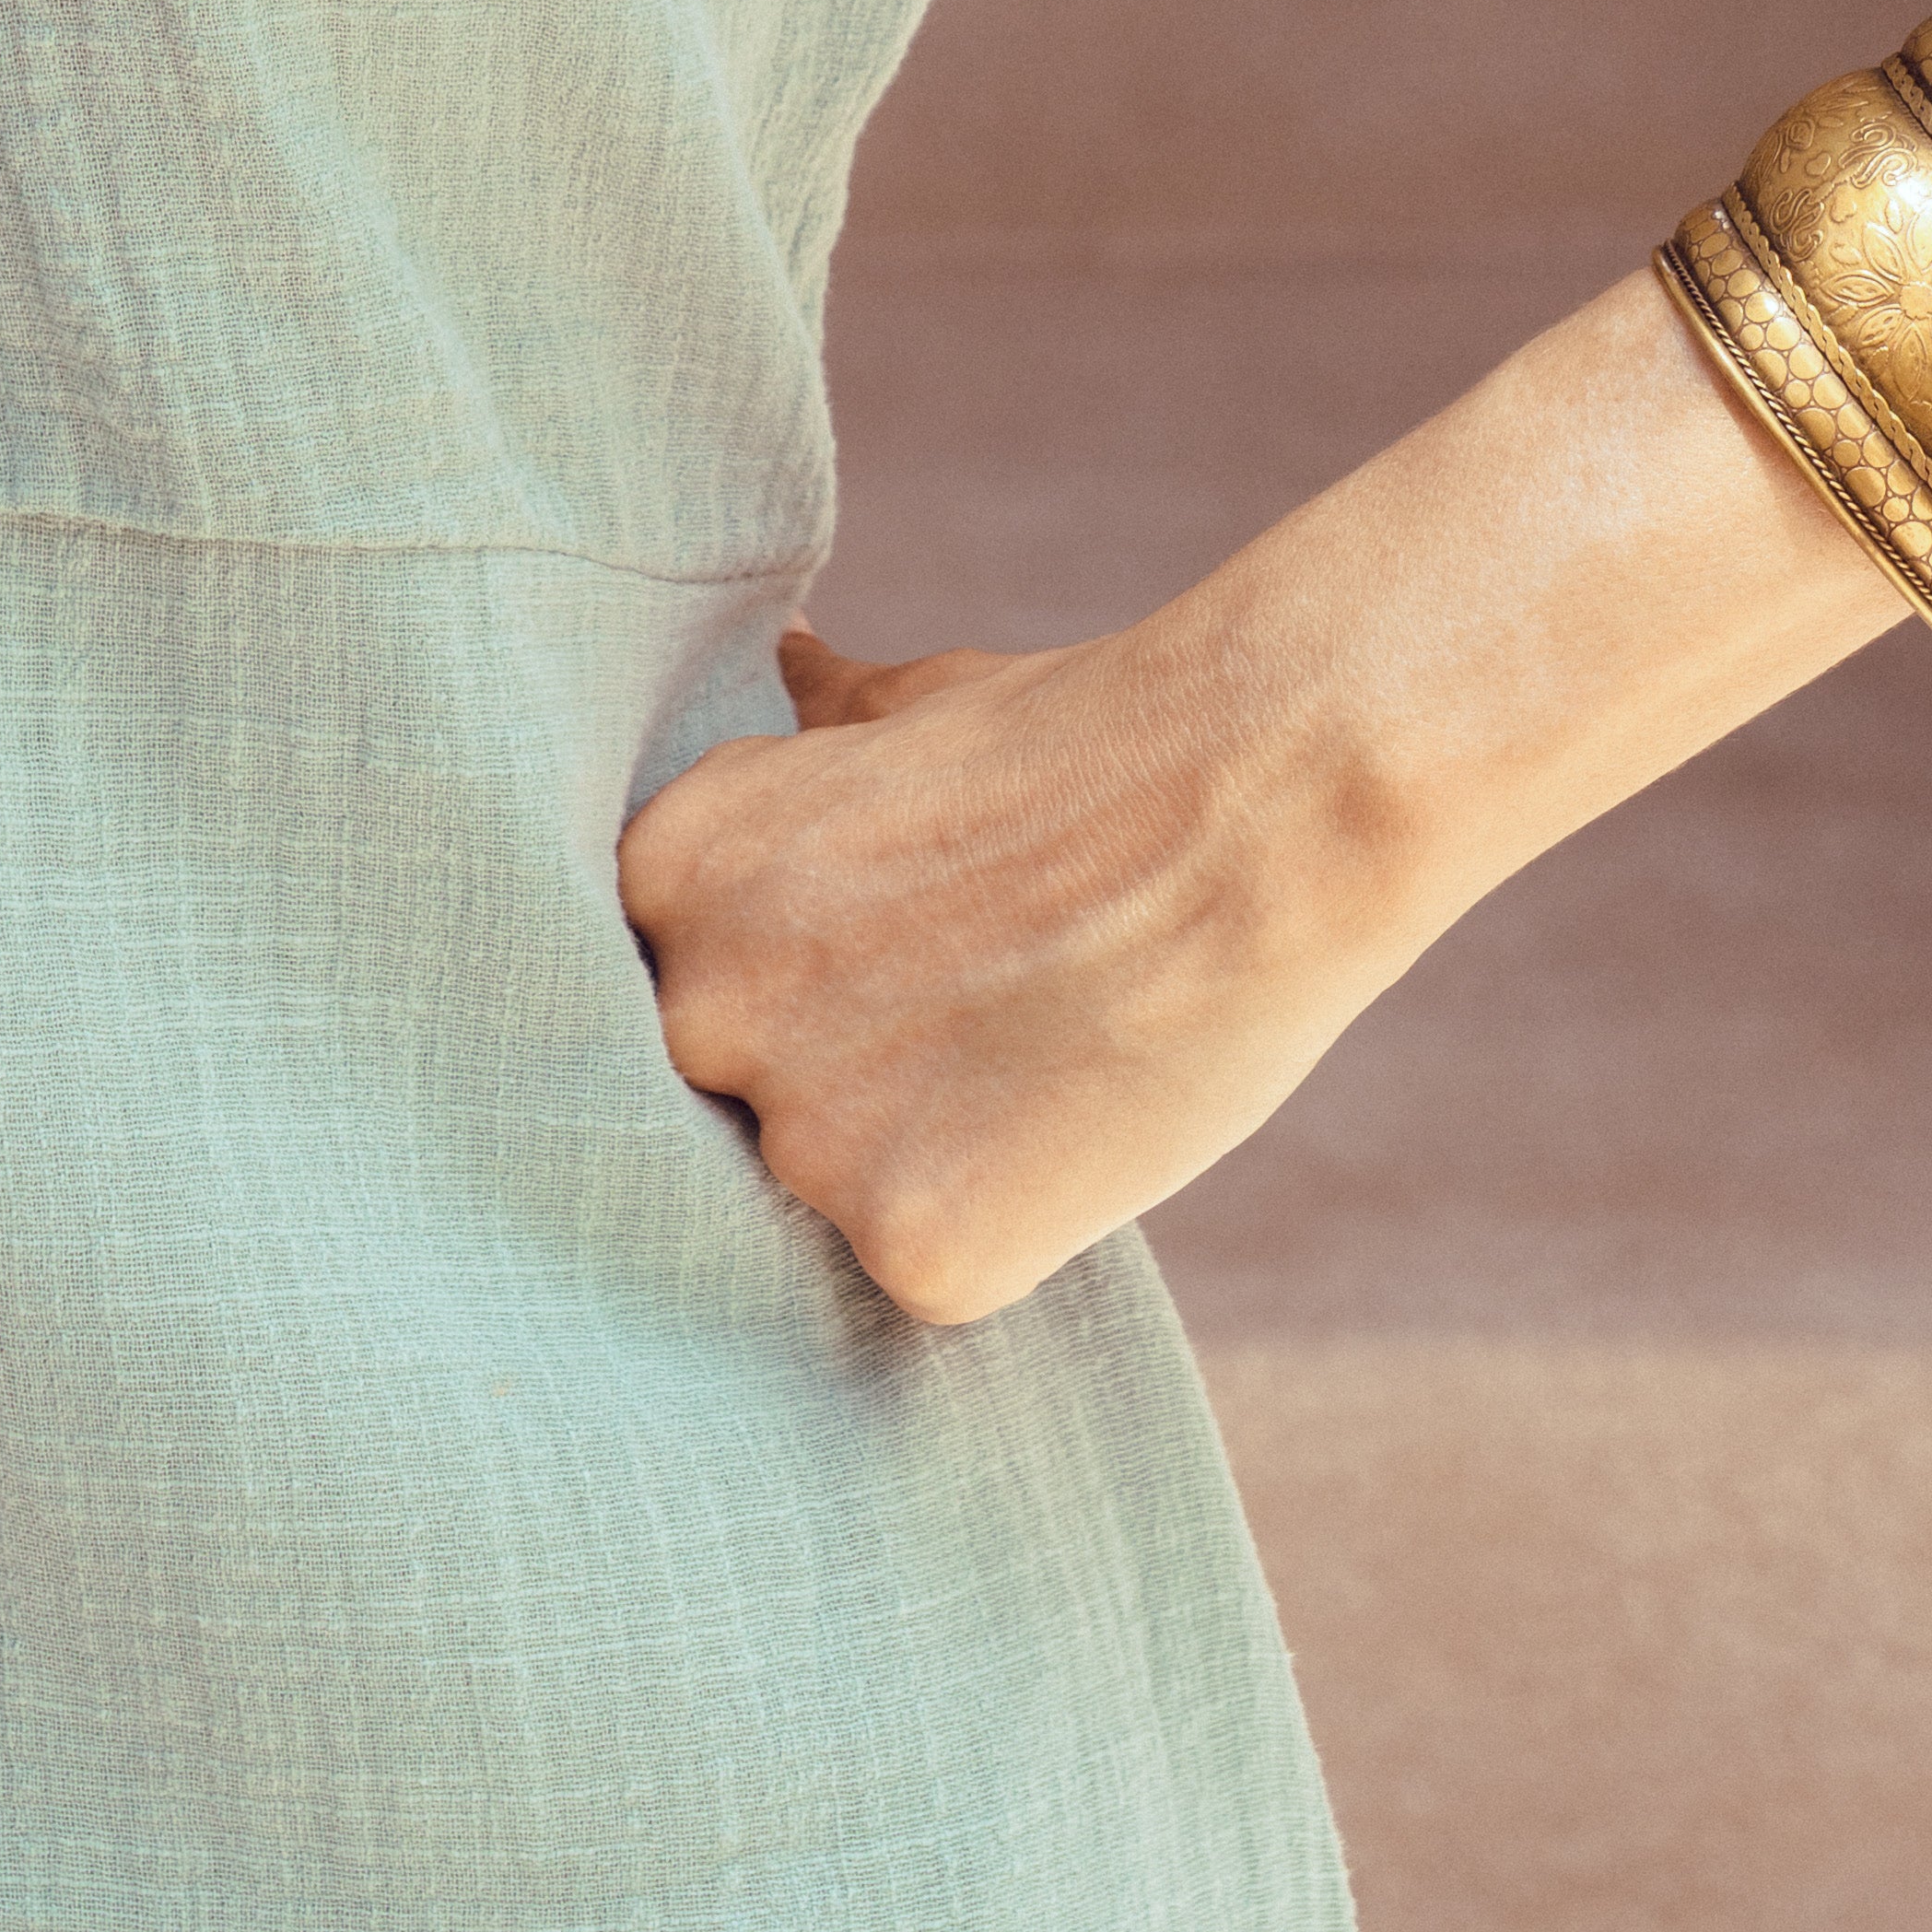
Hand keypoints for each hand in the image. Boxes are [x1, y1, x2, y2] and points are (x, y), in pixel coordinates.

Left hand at [614, 604, 1427, 1326]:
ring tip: (1039, 1044)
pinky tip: (1072, 1122)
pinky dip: (1000, 1224)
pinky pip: (928, 1267)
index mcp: (671, 872)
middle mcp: (704, 1010)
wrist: (1261, 796)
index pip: (677, 977)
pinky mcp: (915, 1250)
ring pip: (831, 1191)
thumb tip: (780, 664)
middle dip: (833, 1065)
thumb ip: (816, 733)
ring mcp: (803, 1141)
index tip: (885, 943)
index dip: (788, 973)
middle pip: (735, 1093)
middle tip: (972, 1001)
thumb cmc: (1094, 738)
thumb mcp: (914, 704)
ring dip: (915, 1149)